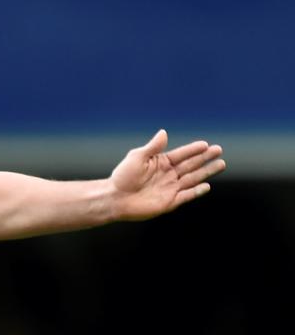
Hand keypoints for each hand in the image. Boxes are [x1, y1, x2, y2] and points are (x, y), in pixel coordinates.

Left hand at [110, 130, 225, 219]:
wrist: (114, 198)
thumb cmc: (122, 177)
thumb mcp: (137, 158)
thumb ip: (152, 147)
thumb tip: (164, 132)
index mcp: (161, 163)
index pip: (181, 154)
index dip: (193, 150)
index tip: (205, 144)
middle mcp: (168, 175)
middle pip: (191, 165)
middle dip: (205, 158)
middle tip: (218, 150)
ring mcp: (170, 188)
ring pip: (193, 179)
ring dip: (206, 172)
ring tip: (221, 164)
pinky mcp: (169, 202)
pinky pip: (186, 196)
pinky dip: (196, 191)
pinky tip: (206, 186)